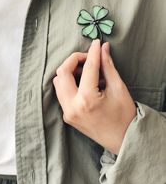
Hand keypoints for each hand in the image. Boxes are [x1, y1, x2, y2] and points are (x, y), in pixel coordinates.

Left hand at [52, 39, 136, 154]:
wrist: (122, 140)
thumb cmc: (124, 116)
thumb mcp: (118, 88)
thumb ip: (108, 66)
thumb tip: (102, 48)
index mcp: (87, 100)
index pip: (87, 68)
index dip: (93, 52)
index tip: (96, 43)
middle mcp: (72, 106)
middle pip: (62, 73)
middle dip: (74, 60)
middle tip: (89, 58)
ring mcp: (67, 113)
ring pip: (58, 83)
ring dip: (69, 71)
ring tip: (87, 71)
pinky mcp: (67, 116)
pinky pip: (62, 93)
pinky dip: (70, 83)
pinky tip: (84, 83)